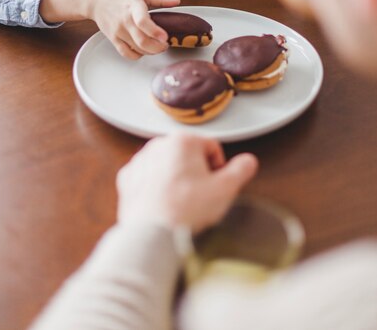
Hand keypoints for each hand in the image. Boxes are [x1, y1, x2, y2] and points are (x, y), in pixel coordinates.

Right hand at [90, 0, 179, 58]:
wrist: (96, 1)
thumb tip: (177, 1)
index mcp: (133, 6)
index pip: (143, 21)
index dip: (155, 31)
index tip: (165, 37)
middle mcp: (124, 20)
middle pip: (142, 41)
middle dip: (158, 47)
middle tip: (165, 44)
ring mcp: (118, 32)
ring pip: (137, 50)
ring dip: (151, 52)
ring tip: (157, 46)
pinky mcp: (113, 39)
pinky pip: (127, 54)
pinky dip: (138, 55)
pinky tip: (144, 50)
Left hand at [117, 134, 257, 233]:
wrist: (153, 235)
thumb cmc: (188, 210)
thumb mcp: (225, 189)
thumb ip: (241, 170)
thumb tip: (249, 161)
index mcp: (183, 141)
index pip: (211, 147)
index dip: (218, 167)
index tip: (216, 185)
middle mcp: (158, 144)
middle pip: (187, 155)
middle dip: (196, 172)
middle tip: (200, 196)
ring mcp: (140, 161)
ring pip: (166, 165)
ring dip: (175, 179)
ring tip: (181, 203)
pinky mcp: (127, 178)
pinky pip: (147, 178)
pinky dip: (155, 188)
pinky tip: (163, 204)